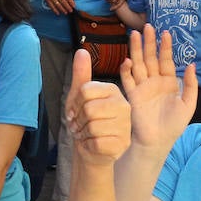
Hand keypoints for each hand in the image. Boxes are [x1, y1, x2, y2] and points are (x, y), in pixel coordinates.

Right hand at [37, 0, 75, 14]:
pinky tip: (58, 13)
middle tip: (71, 10)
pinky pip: (52, 6)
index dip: (71, 2)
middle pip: (64, 2)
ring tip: (66, 12)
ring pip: (58, 5)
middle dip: (68, 7)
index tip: (74, 6)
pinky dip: (55, 10)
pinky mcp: (48, 0)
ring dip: (62, 10)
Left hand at [66, 49, 130, 164]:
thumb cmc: (86, 122)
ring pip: (93, 126)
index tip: (74, 112)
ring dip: (83, 133)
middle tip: (79, 125)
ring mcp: (125, 125)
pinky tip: (92, 144)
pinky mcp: (122, 143)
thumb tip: (81, 51)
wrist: (92, 150)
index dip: (74, 104)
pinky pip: (97, 142)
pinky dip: (88, 145)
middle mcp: (124, 105)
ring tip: (86, 134)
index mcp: (114, 91)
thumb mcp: (79, 97)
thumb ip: (81, 75)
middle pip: (89, 109)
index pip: (86, 91)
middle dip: (78, 120)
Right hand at [120, 25, 197, 149]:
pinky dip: (126, 70)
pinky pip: (128, 80)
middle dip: (149, 42)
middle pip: (150, 58)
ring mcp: (142, 88)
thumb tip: (191, 64)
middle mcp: (154, 82)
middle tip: (147, 27)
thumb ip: (190, 85)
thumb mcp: (189, 104)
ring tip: (134, 35)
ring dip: (136, 50)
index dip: (166, 47)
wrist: (158, 141)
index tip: (166, 33)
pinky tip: (127, 60)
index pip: (166, 60)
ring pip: (138, 64)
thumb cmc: (174, 125)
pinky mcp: (132, 96)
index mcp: (168, 83)